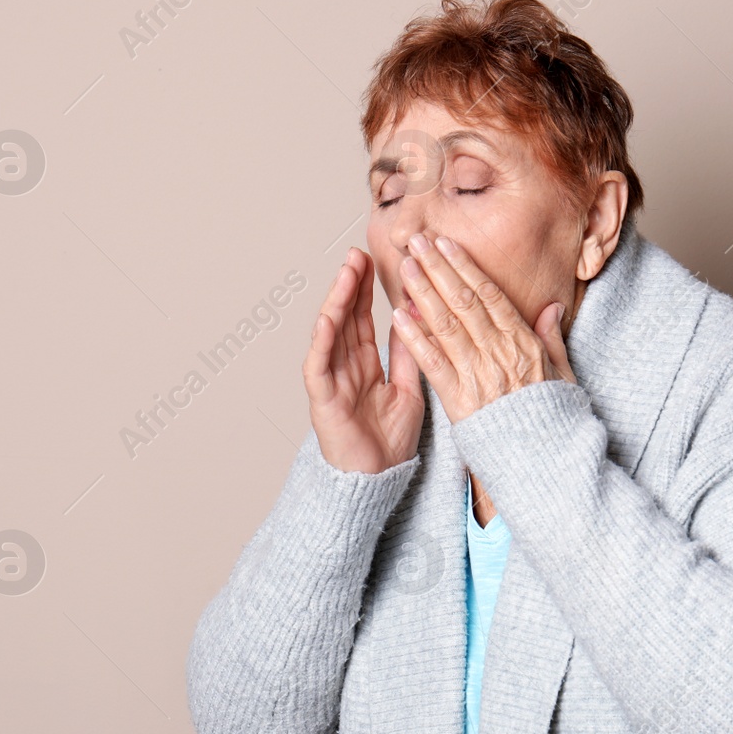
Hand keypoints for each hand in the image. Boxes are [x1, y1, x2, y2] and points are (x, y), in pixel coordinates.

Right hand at [304, 247, 424, 474]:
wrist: (378, 480)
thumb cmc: (390, 441)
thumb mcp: (409, 388)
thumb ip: (407, 354)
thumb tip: (413, 316)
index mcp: (365, 364)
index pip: (363, 318)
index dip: (366, 290)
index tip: (374, 260)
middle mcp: (345, 367)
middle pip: (345, 319)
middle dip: (350, 285)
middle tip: (358, 253)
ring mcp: (331, 380)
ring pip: (330, 334)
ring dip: (336, 302)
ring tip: (345, 274)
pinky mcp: (322, 399)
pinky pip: (319, 365)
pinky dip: (322, 342)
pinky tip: (328, 319)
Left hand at [391, 233, 576, 423]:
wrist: (542, 458)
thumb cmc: (550, 416)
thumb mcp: (562, 372)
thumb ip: (551, 337)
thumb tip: (553, 307)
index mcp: (522, 341)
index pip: (489, 295)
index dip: (465, 267)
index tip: (446, 244)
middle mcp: (498, 352)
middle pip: (463, 301)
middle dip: (437, 268)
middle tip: (416, 241)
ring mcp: (477, 373)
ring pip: (446, 324)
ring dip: (423, 292)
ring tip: (405, 266)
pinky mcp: (458, 398)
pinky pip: (432, 362)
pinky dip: (414, 336)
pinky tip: (398, 314)